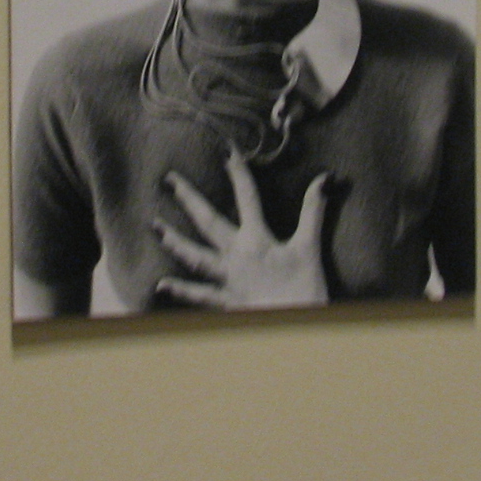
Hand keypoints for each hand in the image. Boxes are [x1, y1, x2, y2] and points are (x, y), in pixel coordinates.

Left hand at [153, 149, 330, 309]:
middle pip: (208, 221)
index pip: (247, 197)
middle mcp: (236, 255)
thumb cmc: (305, 289)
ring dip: (174, 240)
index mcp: (257, 239)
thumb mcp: (310, 248)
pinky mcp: (224, 302)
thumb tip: (324, 178)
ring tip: (155, 226)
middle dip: (189, 198)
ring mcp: (226, 279)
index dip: (238, 172)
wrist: (297, 329)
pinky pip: (199, 295)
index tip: (226, 150)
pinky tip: (162, 284)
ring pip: (194, 256)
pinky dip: (181, 289)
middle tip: (169, 180)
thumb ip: (313, 212)